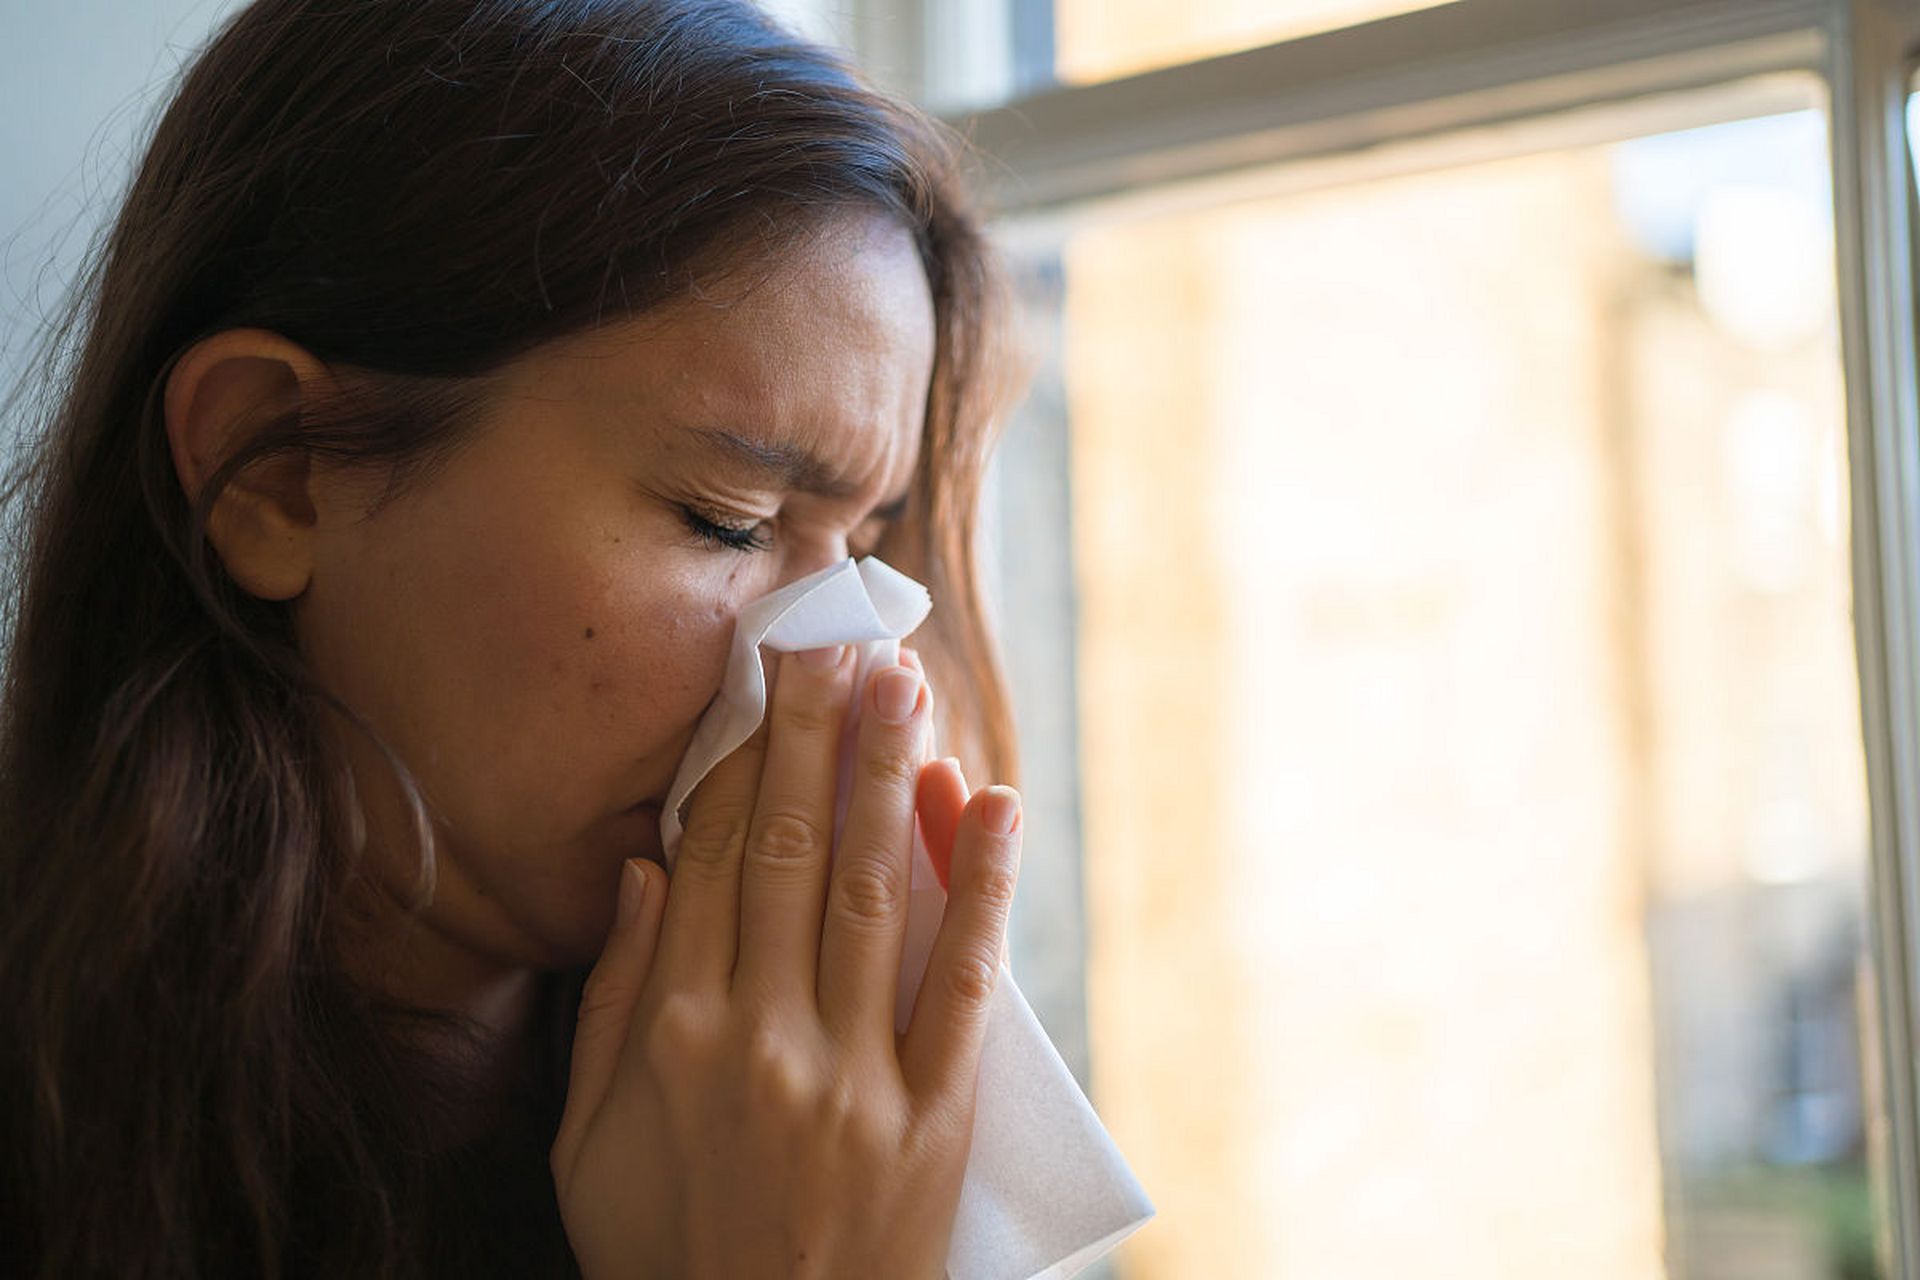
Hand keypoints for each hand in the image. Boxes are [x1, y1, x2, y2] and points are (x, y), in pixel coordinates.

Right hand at [551, 644, 1023, 1279]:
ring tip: (904, 683)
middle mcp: (763, 1038)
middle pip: (786, 849)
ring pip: (868, 892)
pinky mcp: (931, 1117)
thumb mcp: (585, 1144)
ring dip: (887, 776)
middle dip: (813, 734)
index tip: (763, 679)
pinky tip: (991, 808)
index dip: (738, 756)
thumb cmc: (663, 1254)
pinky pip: (960, 982)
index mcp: (675, 1035)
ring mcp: (854, 1077)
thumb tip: (642, 871)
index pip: (711, 858)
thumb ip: (611, 1004)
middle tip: (837, 641)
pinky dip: (979, 889)